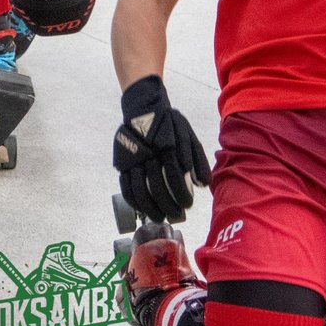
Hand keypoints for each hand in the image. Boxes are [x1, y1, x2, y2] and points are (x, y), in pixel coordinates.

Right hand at [112, 75, 209, 222]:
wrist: (143, 108)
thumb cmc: (169, 124)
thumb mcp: (188, 135)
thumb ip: (197, 159)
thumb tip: (203, 185)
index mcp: (167, 146)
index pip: (175, 177)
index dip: (181, 194)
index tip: (187, 205)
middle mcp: (149, 153)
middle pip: (158, 187)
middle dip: (168, 205)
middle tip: (177, 215)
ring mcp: (133, 158)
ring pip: (140, 190)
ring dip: (150, 208)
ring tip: (160, 217)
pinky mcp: (121, 161)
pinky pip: (125, 186)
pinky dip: (134, 201)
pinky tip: (142, 209)